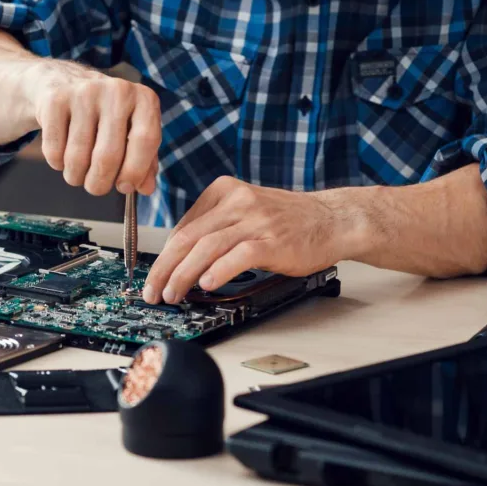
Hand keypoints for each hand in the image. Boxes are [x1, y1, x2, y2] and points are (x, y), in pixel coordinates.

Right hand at [29, 60, 160, 195]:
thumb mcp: (130, 131)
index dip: (134, 171)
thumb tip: (146, 189)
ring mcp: (84, 93)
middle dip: (99, 183)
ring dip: (75, 176)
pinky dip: (57, 163)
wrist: (62, 82)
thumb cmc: (104, 115)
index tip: (123, 186)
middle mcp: (117, 91)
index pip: (146, 140)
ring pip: (77, 158)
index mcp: (144, 99)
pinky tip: (62, 154)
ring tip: (77, 172)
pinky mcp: (55, 100)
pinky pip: (54, 151)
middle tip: (95, 187)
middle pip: (108, 156)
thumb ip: (144, 161)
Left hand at [142, 177, 367, 303]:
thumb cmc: (289, 222)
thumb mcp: (246, 211)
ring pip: (206, 247)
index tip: (155, 276)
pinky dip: (218, 271)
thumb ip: (216, 228)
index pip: (183, 227)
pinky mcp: (272, 240)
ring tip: (172, 294)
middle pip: (188, 237)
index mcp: (224, 191)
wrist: (333, 219)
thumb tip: (181, 259)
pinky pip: (238, 255)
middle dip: (164, 268)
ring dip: (183, 275)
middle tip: (152, 291)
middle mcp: (237, 202)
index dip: (164, 256)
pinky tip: (206, 284)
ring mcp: (255, 220)